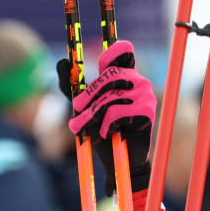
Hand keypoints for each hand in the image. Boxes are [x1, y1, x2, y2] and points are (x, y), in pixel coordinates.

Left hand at [57, 40, 155, 194]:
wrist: (118, 160)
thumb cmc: (102, 131)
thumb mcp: (83, 107)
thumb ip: (72, 86)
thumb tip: (62, 61)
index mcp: (124, 75)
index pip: (123, 50)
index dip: (111, 52)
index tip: (99, 63)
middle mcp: (137, 81)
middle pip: (109, 75)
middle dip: (88, 95)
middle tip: (77, 109)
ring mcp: (145, 95)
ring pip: (110, 97)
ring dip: (91, 115)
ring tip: (84, 127)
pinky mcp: (147, 111)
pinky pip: (117, 112)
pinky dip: (106, 125)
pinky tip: (108, 133)